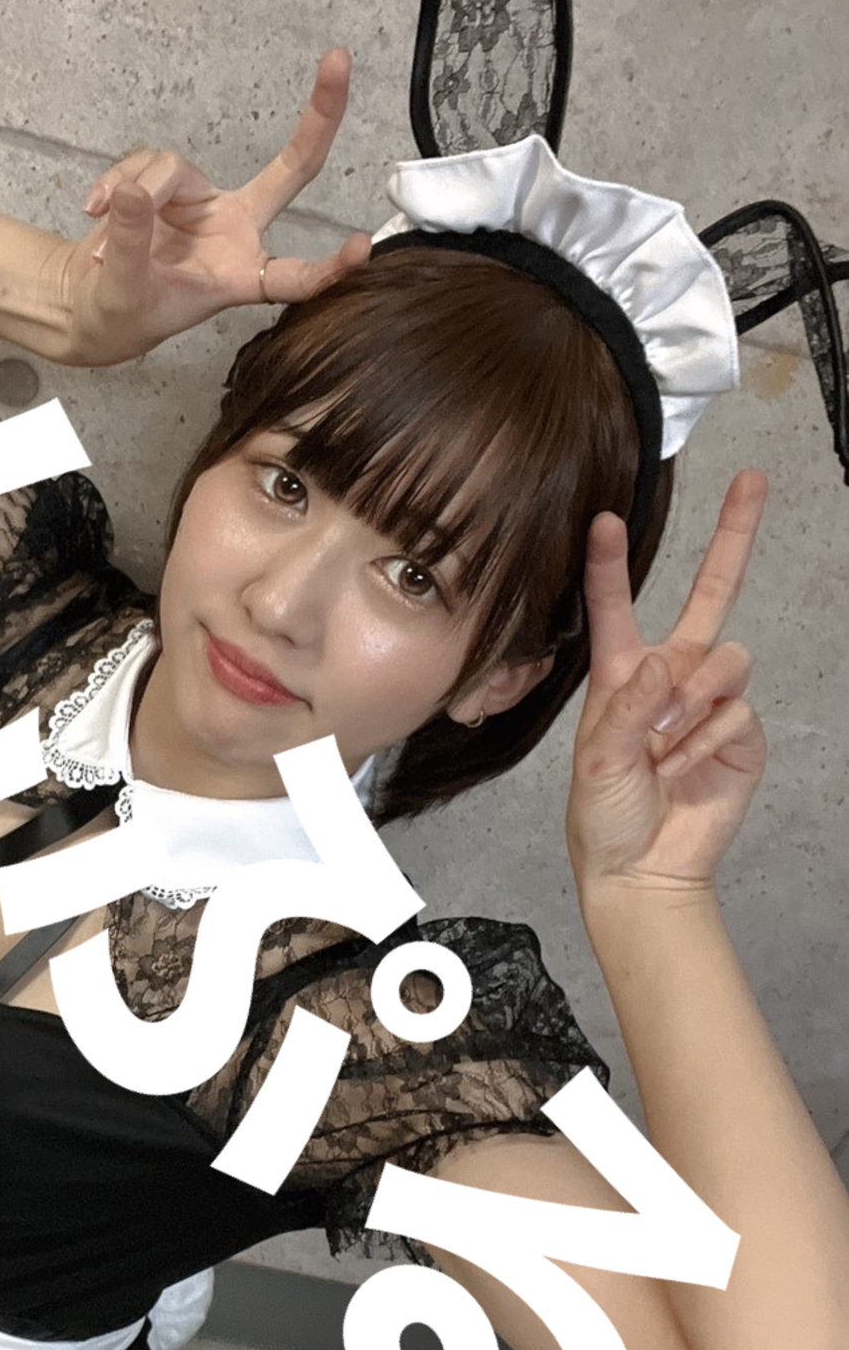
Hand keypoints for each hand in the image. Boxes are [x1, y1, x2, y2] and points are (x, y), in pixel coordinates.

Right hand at [53, 48, 372, 367]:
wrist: (89, 303)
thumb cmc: (119, 313)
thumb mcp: (123, 293)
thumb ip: (131, 245)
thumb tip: (132, 192)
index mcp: (240, 277)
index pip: (293, 277)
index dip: (329, 267)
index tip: (363, 246)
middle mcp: (236, 232)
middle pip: (291, 171)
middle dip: (318, 118)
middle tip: (340, 62)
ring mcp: (206, 203)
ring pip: (175, 168)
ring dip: (135, 189)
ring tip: (102, 234)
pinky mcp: (172, 184)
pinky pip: (144, 163)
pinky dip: (114, 182)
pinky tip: (93, 208)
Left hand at [564, 471, 771, 900]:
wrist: (641, 868)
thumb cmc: (604, 815)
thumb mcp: (597, 759)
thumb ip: (627, 707)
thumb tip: (664, 666)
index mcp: (620, 675)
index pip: (616, 607)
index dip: (611, 564)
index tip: (606, 519)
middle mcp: (669, 677)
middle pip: (710, 593)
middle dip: (733, 536)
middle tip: (752, 480)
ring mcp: (709, 702)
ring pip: (726, 658)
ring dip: (693, 701)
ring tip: (665, 746)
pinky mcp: (740, 733)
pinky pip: (736, 710)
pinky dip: (708, 740)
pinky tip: (684, 768)